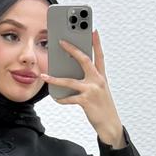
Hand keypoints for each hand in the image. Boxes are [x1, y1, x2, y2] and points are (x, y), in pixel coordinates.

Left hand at [39, 28, 124, 145]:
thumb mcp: (99, 90)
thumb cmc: (103, 106)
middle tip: (61, 42)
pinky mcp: (86, 101)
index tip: (93, 30)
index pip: (99, 56)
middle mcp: (98, 80)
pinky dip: (61, 99)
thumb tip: (71, 73)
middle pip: (84, 60)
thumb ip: (88, 80)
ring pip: (70, 81)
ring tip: (44, 76)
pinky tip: (56, 98)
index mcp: (101, 76)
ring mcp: (92, 90)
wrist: (110, 124)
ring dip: (55, 79)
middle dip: (72, 50)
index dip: (97, 43)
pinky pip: (69, 98)